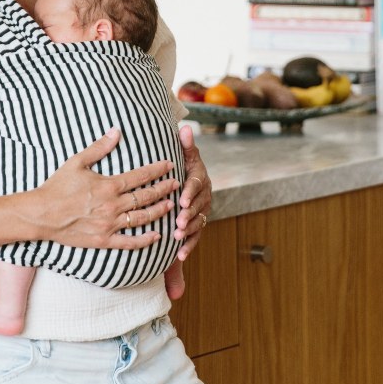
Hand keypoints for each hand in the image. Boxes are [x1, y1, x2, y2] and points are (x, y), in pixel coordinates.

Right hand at [33, 128, 177, 249]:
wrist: (41, 215)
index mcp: (109, 185)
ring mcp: (109, 225)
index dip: (157, 170)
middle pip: (146, 196)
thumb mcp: (77, 162)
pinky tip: (157, 236)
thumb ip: (99, 147)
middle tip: (176, 183)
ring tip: (171, 205)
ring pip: (142, 218)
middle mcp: (113, 205)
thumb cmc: (57, 187)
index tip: (169, 165)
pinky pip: (129, 242)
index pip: (140, 176)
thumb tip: (116, 131)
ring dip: (159, 211)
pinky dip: (145, 240)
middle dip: (164, 189)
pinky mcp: (104, 240)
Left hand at [173, 125, 212, 260]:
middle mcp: (204, 194)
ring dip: (189, 231)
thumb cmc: (183, 165)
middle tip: (179, 223)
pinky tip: (180, 255)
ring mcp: (203, 210)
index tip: (182, 201)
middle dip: (189, 215)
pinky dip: (189, 245)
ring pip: (198, 221)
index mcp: (200, 177)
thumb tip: (186, 127)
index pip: (196, 184)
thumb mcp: (186, 154)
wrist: (187, 178)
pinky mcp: (199, 223)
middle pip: (198, 206)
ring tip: (178, 238)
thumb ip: (186, 143)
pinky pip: (196, 235)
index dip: (190, 193)